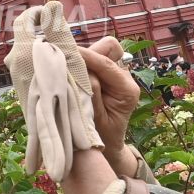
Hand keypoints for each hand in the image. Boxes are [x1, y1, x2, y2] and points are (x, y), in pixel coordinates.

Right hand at [79, 37, 141, 173]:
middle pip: (109, 47)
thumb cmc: (102, 136)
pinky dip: (82, 62)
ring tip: (69, 70)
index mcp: (127, 89)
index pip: (106, 64)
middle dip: (89, 52)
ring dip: (84, 57)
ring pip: (101, 50)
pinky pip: (94, 59)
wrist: (107, 145)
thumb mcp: (97, 119)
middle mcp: (124, 77)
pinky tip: (71, 72)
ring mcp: (115, 74)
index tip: (66, 51)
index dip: (86, 56)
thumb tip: (84, 73)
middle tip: (70, 64)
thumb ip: (92, 95)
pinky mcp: (105, 74)